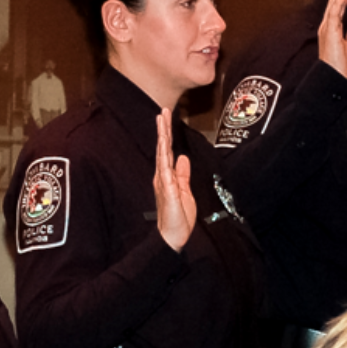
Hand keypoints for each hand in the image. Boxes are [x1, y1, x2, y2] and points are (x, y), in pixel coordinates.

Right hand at [154, 106, 196, 251]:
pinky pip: (165, 172)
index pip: (166, 151)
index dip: (166, 134)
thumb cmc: (178, 217)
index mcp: (167, 176)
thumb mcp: (185, 191)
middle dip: (162, 129)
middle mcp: (162, 177)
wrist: (173, 236)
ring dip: (162, 138)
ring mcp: (163, 183)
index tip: (166, 118)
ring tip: (161, 121)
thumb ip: (183, 174)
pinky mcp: (167, 191)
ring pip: (162, 155)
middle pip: (162, 148)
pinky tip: (164, 147)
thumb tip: (183, 158)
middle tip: (163, 111)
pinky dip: (164, 158)